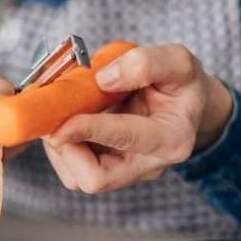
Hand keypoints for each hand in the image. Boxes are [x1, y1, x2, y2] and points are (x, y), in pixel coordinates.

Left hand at [42, 44, 232, 193]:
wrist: (185, 107)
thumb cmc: (180, 85)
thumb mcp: (178, 62)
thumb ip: (146, 63)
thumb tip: (104, 78)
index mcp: (171, 138)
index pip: (125, 139)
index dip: (88, 129)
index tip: (62, 121)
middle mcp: (148, 165)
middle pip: (95, 178)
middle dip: (67, 150)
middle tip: (55, 120)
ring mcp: (126, 174)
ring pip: (77, 178)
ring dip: (60, 148)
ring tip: (64, 116)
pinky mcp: (108, 174)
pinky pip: (73, 173)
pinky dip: (62, 149)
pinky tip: (70, 125)